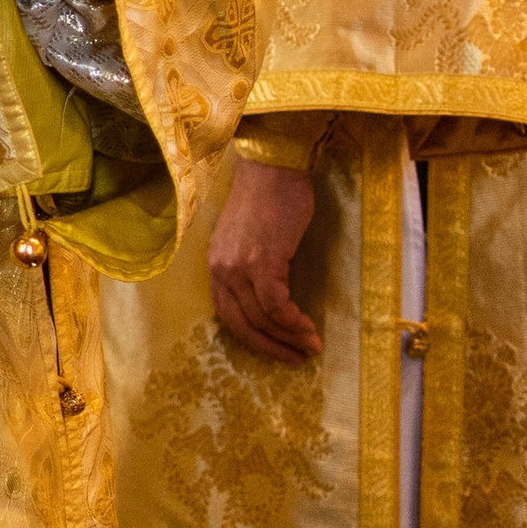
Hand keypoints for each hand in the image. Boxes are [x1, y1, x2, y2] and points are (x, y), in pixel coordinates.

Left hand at [208, 161, 319, 361]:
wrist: (273, 168)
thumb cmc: (269, 198)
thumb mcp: (250, 239)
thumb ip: (251, 267)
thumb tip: (273, 296)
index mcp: (215, 266)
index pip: (228, 315)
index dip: (252, 338)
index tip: (276, 349)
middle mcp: (220, 270)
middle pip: (242, 325)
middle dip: (270, 347)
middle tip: (295, 359)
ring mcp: (239, 268)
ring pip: (261, 319)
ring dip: (289, 338)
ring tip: (311, 347)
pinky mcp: (262, 263)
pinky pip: (277, 306)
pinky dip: (294, 323)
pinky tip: (309, 330)